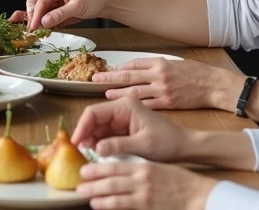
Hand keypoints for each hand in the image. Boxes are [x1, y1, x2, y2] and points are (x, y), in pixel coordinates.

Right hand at [25, 0, 107, 30]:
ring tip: (38, 33)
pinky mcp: (61, 11)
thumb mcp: (76, 6)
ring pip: (45, 15)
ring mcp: (58, 3)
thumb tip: (44, 21)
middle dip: (37, 20)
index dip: (35, 15)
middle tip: (33, 32)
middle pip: (41, 8)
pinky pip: (52, 19)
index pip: (41, 2)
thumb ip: (59, 14)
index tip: (32, 27)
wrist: (105, 3)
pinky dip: (50, 25)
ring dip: (42, 24)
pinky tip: (47, 31)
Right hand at [70, 97, 187, 163]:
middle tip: (79, 151)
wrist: (183, 146)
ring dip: (91, 139)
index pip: (94, 112)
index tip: (75, 143)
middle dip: (85, 134)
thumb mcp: (143, 145)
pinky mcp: (122, 127)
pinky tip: (97, 152)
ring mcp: (121, 117)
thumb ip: (119, 145)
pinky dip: (99, 143)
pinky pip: (105, 134)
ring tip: (88, 153)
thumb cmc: (167, 142)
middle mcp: (121, 108)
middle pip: (93, 119)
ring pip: (97, 127)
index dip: (82, 127)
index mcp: (126, 105)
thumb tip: (96, 148)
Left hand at [77, 160, 216, 209]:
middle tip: (79, 186)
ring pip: (116, 198)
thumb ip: (138, 169)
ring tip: (87, 198)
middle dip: (93, 184)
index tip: (84, 170)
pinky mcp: (148, 209)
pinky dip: (112, 207)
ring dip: (99, 198)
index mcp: (143, 167)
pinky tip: (102, 207)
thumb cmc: (178, 181)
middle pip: (111, 182)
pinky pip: (126, 209)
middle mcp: (142, 181)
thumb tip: (116, 172)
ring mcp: (145, 197)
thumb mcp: (157, 168)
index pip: (115, 166)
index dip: (97, 169)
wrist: (197, 195)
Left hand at [93, 56, 238, 111]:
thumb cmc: (196, 73)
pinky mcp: (168, 104)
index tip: (107, 69)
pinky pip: (147, 105)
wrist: (214, 85)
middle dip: (111, 77)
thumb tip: (137, 69)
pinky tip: (125, 106)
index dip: (119, 67)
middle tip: (96, 78)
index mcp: (160, 63)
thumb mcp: (174, 62)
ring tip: (106, 94)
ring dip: (119, 93)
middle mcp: (159, 75)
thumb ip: (156, 65)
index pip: (134, 64)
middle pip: (129, 76)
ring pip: (135, 92)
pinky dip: (135, 105)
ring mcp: (163, 91)